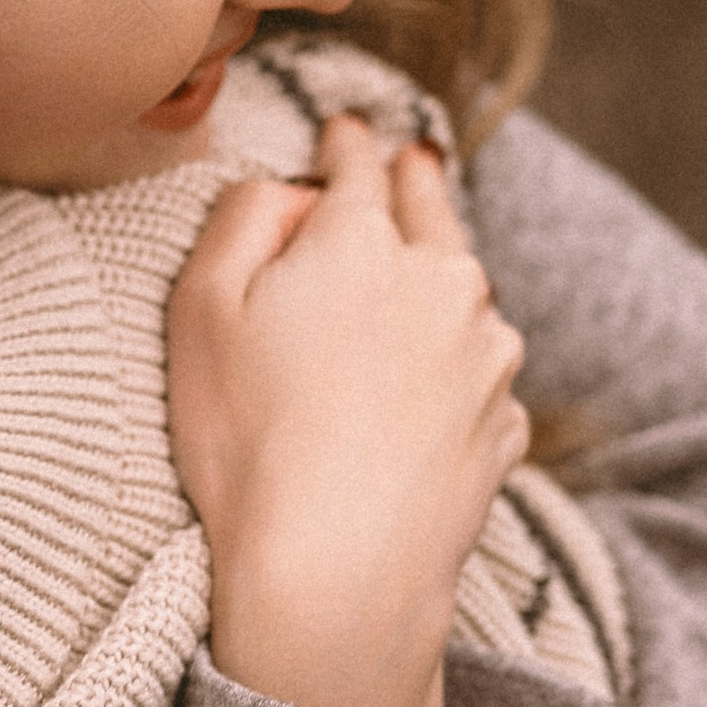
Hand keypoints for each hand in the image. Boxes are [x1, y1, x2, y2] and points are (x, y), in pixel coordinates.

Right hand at [170, 119, 529, 706]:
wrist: (337, 575)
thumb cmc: (248, 441)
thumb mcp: (200, 309)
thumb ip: (242, 218)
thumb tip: (292, 193)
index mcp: (363, 240)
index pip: (358, 164)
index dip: (345, 143)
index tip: (343, 132)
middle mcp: (444, 281)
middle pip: (432, 212)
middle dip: (414, 182)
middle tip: (410, 163)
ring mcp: (487, 355)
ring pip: (465, 293)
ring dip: (440, 280)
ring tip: (419, 286)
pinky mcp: (506, 424)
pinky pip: (477, 374)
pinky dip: (455, 367)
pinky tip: (423, 396)